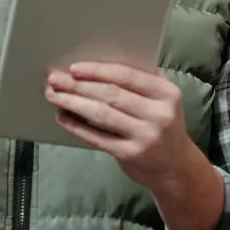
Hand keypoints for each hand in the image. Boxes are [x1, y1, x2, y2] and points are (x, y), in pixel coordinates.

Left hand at [44, 61, 194, 189]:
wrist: (175, 166)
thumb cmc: (160, 125)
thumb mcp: (161, 100)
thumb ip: (140, 80)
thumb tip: (97, 63)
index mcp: (167, 94)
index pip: (127, 76)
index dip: (97, 71)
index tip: (73, 68)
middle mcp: (159, 115)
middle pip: (110, 94)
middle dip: (78, 85)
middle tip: (55, 79)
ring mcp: (146, 136)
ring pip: (101, 114)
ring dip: (72, 102)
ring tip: (53, 95)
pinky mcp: (131, 155)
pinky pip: (97, 137)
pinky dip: (76, 125)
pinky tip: (62, 117)